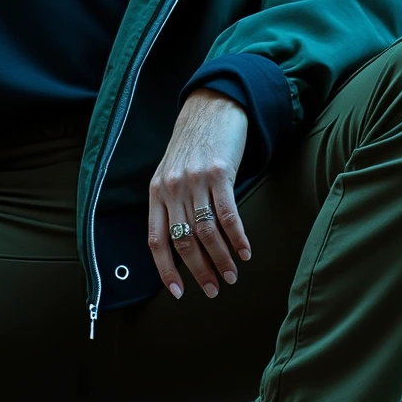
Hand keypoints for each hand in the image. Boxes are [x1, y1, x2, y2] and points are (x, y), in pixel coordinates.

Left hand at [147, 90, 252, 299]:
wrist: (211, 107)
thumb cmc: (192, 146)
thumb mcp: (171, 174)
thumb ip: (171, 205)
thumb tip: (181, 248)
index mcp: (156, 193)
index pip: (156, 241)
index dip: (166, 270)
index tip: (178, 294)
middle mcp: (171, 188)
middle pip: (183, 241)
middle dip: (199, 271)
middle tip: (213, 290)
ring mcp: (194, 180)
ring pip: (206, 232)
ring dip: (221, 259)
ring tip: (231, 276)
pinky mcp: (218, 172)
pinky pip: (227, 214)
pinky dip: (238, 237)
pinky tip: (245, 252)